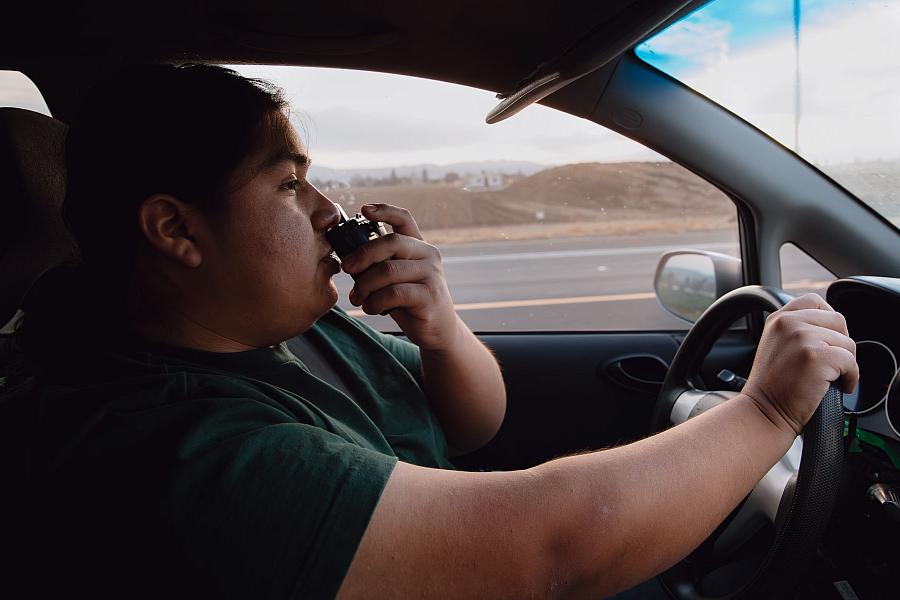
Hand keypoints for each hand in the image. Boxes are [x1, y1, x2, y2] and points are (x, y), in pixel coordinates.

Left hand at [340, 203, 459, 350]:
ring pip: (388, 271)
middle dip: (363, 255)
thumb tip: (347, 260)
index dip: (385, 211)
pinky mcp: (429, 296)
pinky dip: (375, 302)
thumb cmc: (409, 302)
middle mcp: (429, 255)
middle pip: (391, 243)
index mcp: (419, 246)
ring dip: (365, 286)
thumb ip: (379, 265)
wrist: (438, 329)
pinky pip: (393, 293)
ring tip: (358, 298)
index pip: (405, 219)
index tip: (364, 209)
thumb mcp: (396, 278)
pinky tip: (371, 308)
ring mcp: (432, 275)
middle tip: (347, 268)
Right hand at [742, 293, 858, 435]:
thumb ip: (797, 329)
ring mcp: (802, 337)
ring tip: (830, 377)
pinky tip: (838, 385)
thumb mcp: (776, 345)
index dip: (828, 320)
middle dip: (839, 343)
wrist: (764, 411)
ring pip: (847, 342)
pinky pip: (851, 361)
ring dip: (846, 363)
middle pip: (837, 321)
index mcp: (779, 318)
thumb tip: (831, 329)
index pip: (815, 301)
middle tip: (829, 364)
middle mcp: (789, 322)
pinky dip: (851, 377)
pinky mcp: (816, 356)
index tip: (827, 340)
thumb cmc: (772, 386)